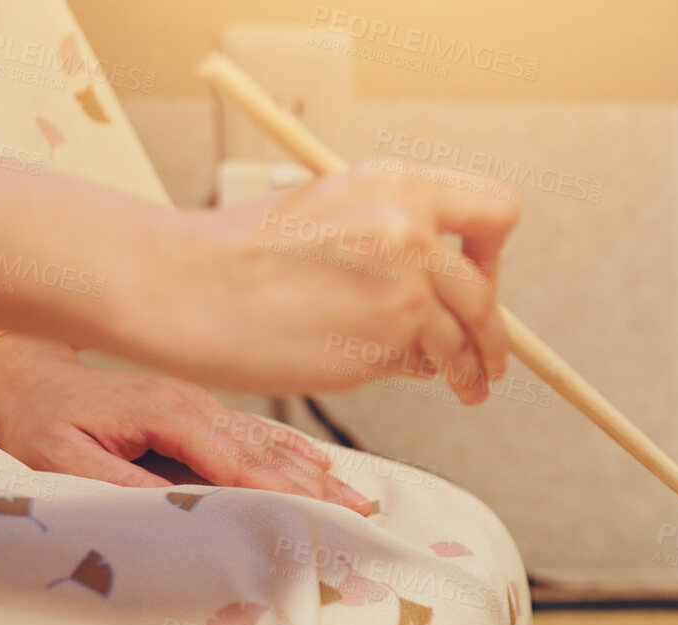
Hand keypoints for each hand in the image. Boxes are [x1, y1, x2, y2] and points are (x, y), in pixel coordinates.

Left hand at [0, 333, 373, 513]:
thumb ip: (121, 483)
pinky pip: (255, 431)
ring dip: (314, 472)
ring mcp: (199, 402)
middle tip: (358, 515)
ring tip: (355, 498)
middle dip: (314, 486)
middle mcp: (193, 403)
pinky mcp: (196, 408)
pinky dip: (292, 450)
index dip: (280, 493)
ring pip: (268, 442)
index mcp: (167, 414)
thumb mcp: (62, 458)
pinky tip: (319, 465)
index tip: (317, 517)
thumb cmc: (36, 420)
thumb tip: (181, 508)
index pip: (236, 462)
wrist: (20, 373)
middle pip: (266, 452)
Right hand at [156, 160, 519, 403]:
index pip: (496, 210)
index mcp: (398, 184)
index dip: (493, 252)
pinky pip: (422, 366)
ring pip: (464, 339)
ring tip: (468, 387)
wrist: (180, 285)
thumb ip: (394, 228)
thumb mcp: (332, 206)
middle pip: (488, 293)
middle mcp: (410, 229)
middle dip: (494, 334)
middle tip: (492, 359)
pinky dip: (411, 373)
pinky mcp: (385, 340)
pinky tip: (384, 371)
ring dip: (468, 369)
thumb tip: (448, 272)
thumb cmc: (243, 254)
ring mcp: (402, 287)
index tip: (480, 276)